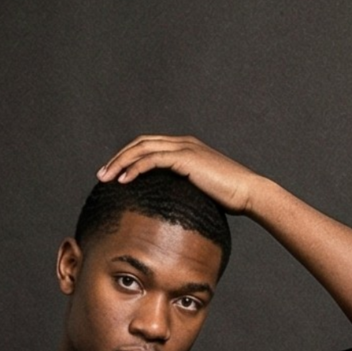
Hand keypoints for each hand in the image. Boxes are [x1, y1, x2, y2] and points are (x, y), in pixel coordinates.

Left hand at [95, 134, 267, 216]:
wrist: (249, 193)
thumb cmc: (229, 198)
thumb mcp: (200, 192)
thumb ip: (183, 191)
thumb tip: (169, 207)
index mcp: (186, 147)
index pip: (149, 146)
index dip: (129, 158)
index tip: (114, 174)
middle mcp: (183, 142)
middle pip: (140, 143)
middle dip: (118, 158)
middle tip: (102, 175)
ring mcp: (184, 148)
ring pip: (142, 148)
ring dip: (120, 162)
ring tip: (106, 178)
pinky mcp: (186, 158)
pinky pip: (152, 159)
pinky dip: (135, 168)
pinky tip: (123, 181)